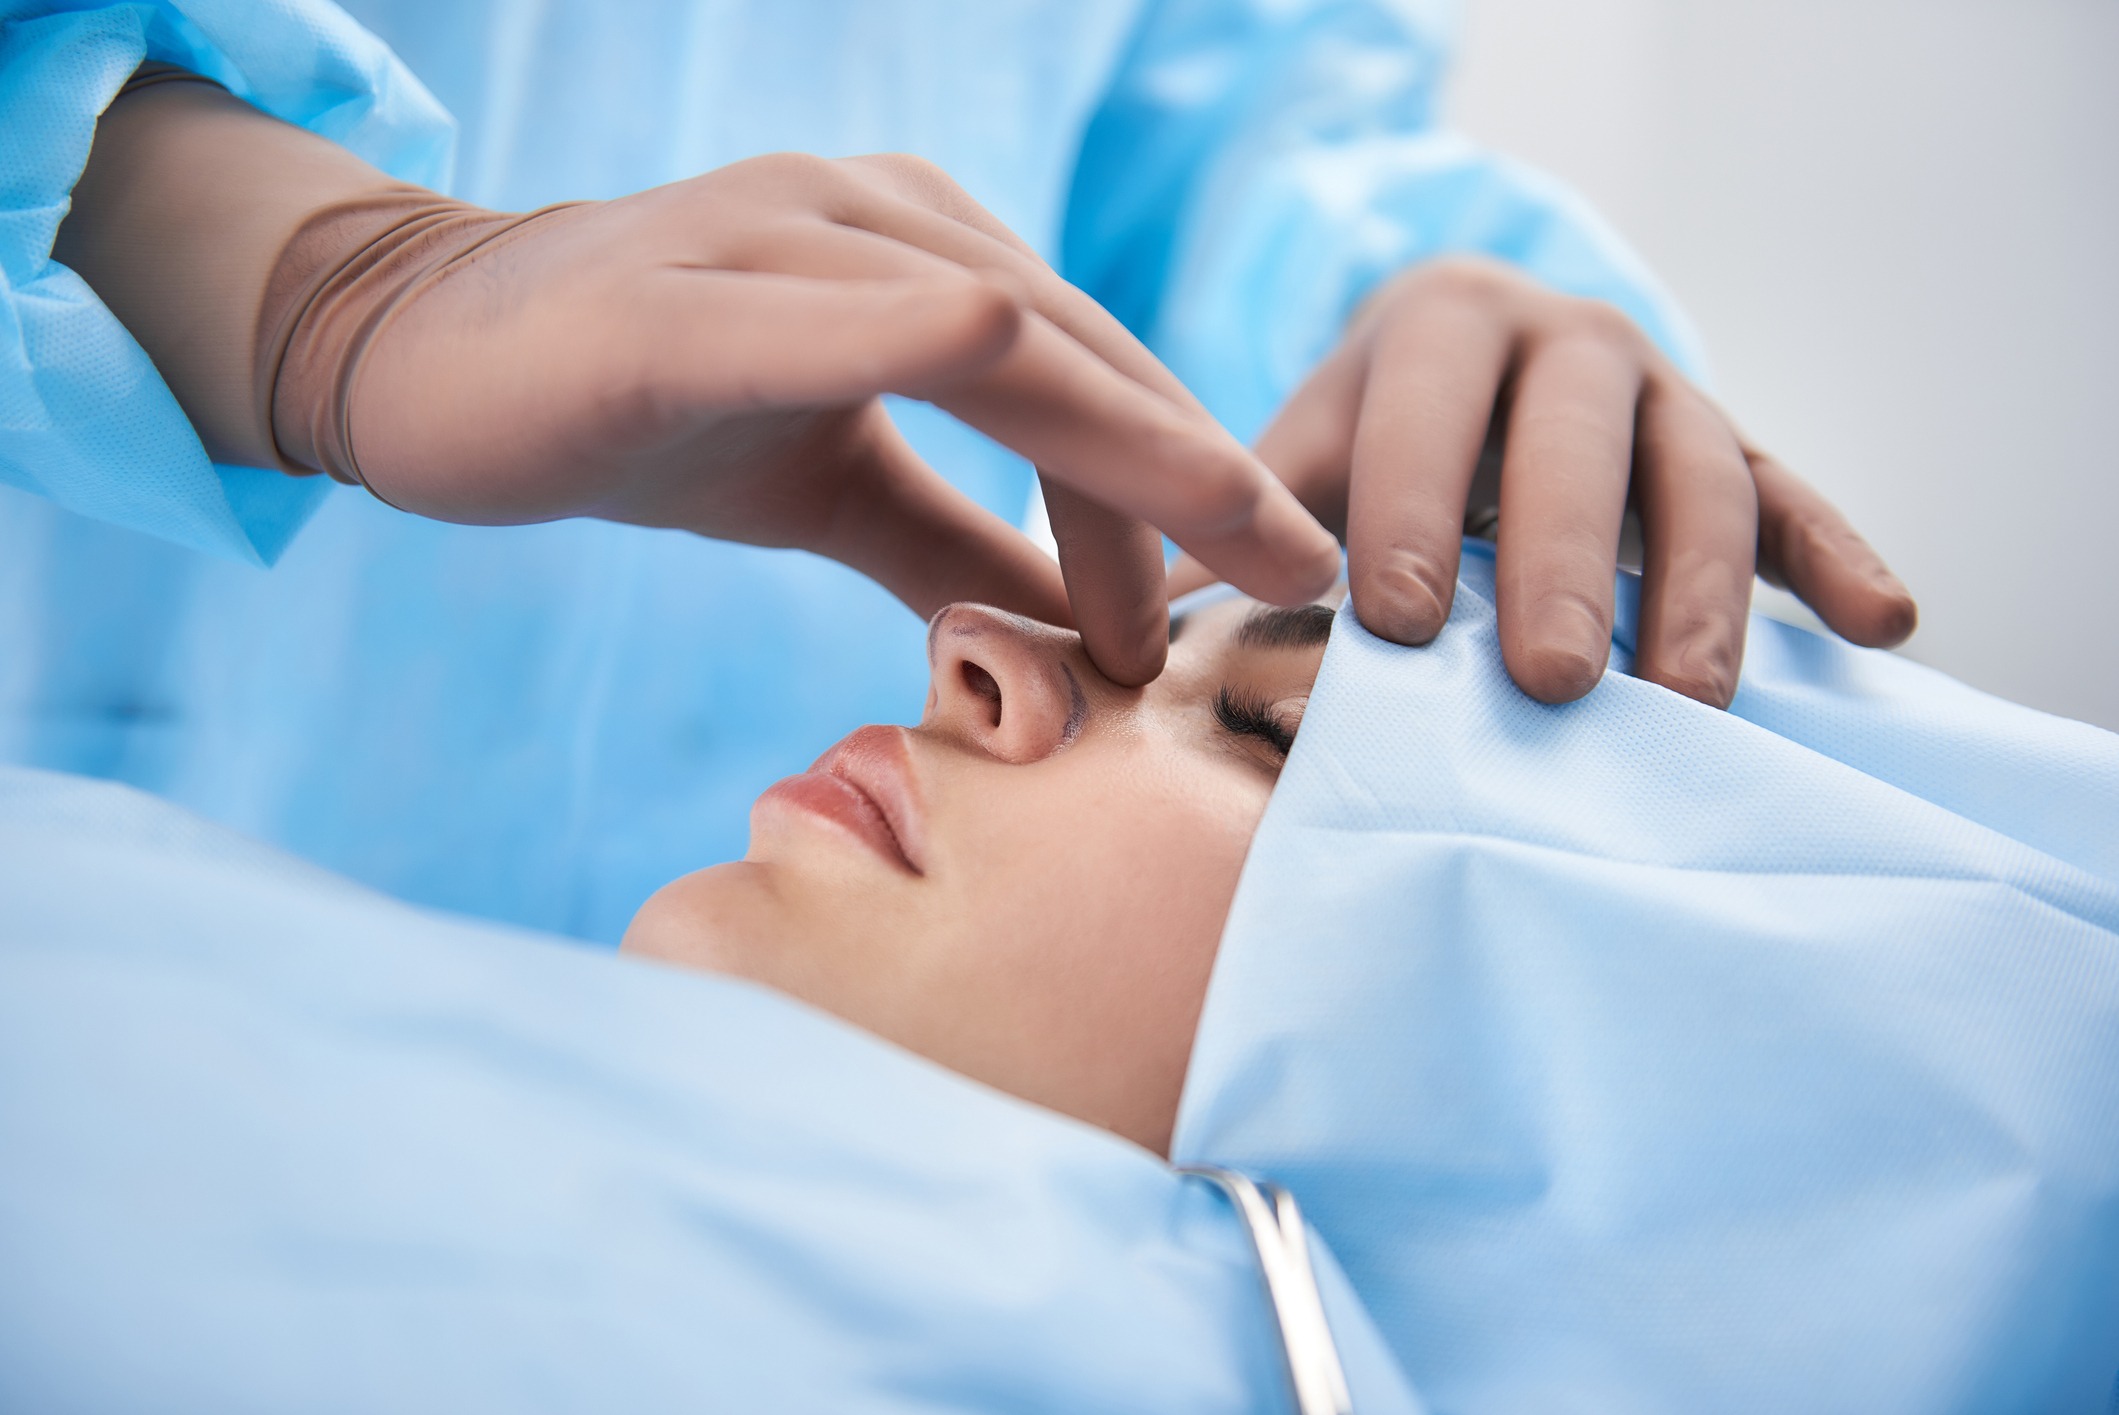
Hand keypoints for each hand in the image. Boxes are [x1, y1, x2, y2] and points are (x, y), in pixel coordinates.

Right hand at [59, 80, 1339, 684]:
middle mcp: (877, 221)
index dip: (1194, 487)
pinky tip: (1002, 350)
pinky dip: (923, 335)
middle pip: (1081, 356)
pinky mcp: (677, 300)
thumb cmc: (647, 411)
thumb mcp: (839, 493)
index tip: (1278, 591)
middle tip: (1308, 584)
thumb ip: (961, 549)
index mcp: (926, 259)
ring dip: (1116, 449)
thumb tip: (1082, 636)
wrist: (427, 361)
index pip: (1096, 383)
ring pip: (997, 335)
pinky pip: (831, 311)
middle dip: (1203, 476)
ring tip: (1215, 555)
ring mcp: (780, 240)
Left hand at [1224, 256, 1916, 706]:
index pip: (1423, 410)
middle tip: (1548, 684)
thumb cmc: (1369, 442)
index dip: (1410, 508)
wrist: (1476, 360)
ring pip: (1699, 476)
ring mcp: (1668, 387)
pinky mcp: (1740, 443)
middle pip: (1575, 443)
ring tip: (1690, 704)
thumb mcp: (1299, 462)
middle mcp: (1567, 338)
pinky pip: (1796, 493)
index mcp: (1438, 326)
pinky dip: (1838, 552)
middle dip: (1562, 564)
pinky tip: (1886, 624)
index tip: (1393, 621)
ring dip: (1702, 589)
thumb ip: (1236, 539)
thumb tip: (1129, 656)